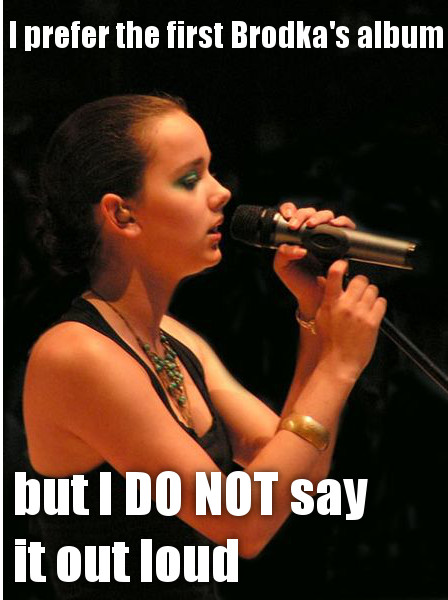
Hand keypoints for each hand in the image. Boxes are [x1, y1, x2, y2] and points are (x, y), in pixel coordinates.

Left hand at [273, 202, 355, 318]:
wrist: (315, 296)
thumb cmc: (298, 281)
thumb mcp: (282, 267)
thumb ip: (283, 253)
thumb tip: (297, 246)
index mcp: (295, 235)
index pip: (292, 214)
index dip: (289, 210)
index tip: (287, 217)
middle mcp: (311, 233)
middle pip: (309, 212)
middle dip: (302, 215)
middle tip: (297, 226)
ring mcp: (327, 236)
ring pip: (326, 215)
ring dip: (319, 217)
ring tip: (312, 226)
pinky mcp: (342, 240)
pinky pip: (345, 224)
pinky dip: (341, 221)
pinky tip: (334, 225)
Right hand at [316, 260, 386, 379]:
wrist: (338, 362)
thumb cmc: (328, 342)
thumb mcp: (321, 317)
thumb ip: (326, 298)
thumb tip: (325, 280)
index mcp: (331, 303)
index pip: (335, 274)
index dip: (340, 265)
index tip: (343, 264)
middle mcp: (346, 305)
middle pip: (360, 279)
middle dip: (360, 284)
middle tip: (357, 292)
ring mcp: (360, 313)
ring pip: (372, 290)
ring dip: (370, 295)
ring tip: (364, 305)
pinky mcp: (373, 322)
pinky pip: (381, 302)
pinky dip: (378, 305)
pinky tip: (371, 312)